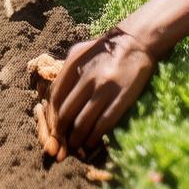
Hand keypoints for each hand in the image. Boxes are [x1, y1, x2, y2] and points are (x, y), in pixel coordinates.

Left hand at [41, 28, 155, 160]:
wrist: (136, 41)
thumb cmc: (105, 48)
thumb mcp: (80, 52)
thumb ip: (65, 72)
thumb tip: (52, 98)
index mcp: (74, 65)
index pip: (56, 98)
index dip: (53, 118)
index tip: (54, 128)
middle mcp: (87, 77)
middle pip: (67, 113)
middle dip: (62, 134)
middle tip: (63, 144)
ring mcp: (105, 88)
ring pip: (83, 122)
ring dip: (77, 140)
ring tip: (76, 147)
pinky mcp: (121, 97)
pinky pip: (104, 124)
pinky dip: (94, 137)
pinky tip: (92, 143)